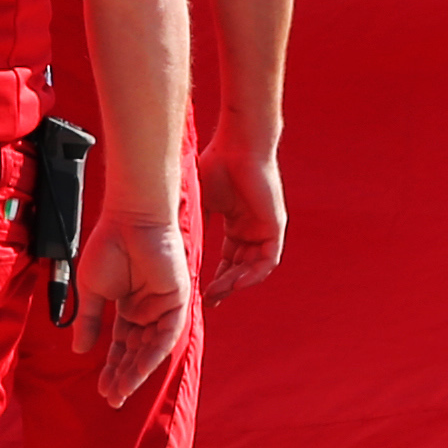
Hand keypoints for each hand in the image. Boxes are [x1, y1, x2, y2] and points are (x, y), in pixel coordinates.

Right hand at [75, 216, 198, 406]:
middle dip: (124, 376)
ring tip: (120, 392)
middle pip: (137, 352)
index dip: (113, 368)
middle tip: (112, 399)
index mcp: (130, 307)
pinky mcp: (177, 300)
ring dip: (136, 371)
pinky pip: (167, 334)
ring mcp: (164, 306)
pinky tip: (137, 371)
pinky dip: (153, 353)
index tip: (102, 390)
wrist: (129, 220)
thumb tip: (80, 351)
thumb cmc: (109, 247)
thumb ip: (88, 322)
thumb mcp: (92, 291)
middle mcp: (149, 309)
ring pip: (152, 348)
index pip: (123, 345)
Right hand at [199, 144, 287, 304]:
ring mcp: (264, 228)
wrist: (238, 146)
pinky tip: (234, 283)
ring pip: (253, 267)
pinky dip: (252, 274)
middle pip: (239, 267)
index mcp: (236, 223)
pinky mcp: (275, 226)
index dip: (214, 278)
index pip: (227, 259)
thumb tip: (171, 249)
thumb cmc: (216, 165)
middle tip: (207, 301)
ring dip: (235, 283)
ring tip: (215, 294)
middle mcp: (252, 228)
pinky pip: (267, 259)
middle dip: (224, 287)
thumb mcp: (199, 202)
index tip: (199, 294)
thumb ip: (191, 225)